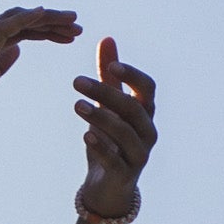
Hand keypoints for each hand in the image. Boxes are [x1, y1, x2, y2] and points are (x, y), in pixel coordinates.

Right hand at [0, 7, 82, 153]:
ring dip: (46, 18)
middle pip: (18, 20)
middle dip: (50, 21)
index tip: (69, 37)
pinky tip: (44, 15)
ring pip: (15, 19)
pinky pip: (3, 27)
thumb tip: (16, 51)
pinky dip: (25, 18)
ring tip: (73, 23)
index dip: (43, 30)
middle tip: (77, 27)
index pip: (15, 30)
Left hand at [74, 37, 156, 217]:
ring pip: (125, 133)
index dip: (132, 75)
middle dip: (106, 93)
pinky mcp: (126, 173)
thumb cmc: (112, 139)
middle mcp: (148, 131)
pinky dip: (102, 147)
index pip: (147, 88)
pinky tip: (85, 136)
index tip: (110, 64)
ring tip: (76, 105)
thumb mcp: (110, 105)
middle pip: (133, 108)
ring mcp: (140, 153)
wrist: (109, 185)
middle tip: (76, 81)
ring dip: (101, 117)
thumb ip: (109, 75)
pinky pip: (116, 160)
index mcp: (145, 112)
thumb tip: (107, 38)